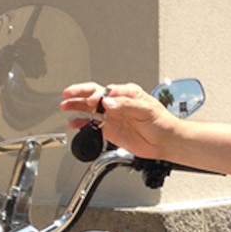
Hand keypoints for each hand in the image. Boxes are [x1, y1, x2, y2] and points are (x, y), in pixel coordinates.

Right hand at [60, 80, 178, 160]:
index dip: (97, 94)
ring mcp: (112, 116)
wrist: (165, 141)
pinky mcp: (110, 129)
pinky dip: (82, 124)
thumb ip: (126, 105)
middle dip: (79, 94)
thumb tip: (108, 102)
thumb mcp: (146, 109)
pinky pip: (92, 124)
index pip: (106, 90)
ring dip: (77, 107)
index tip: (93, 101)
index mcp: (126, 93)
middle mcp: (117, 103)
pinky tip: (74, 124)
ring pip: (90, 109)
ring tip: (65, 106)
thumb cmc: (161, 122)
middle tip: (67, 95)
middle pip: (93, 95)